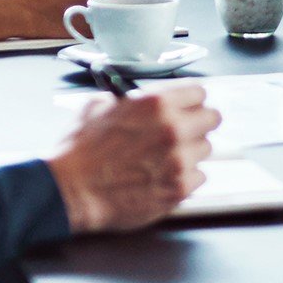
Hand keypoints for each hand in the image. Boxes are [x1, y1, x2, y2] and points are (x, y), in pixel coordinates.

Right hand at [48, 82, 219, 232]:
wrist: (71, 190)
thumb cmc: (79, 151)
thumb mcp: (97, 107)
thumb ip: (128, 100)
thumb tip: (138, 99)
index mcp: (156, 103)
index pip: (199, 92)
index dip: (190, 100)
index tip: (187, 107)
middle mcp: (174, 128)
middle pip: (212, 118)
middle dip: (198, 123)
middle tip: (183, 131)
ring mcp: (179, 160)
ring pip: (205, 149)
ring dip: (190, 152)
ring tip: (165, 158)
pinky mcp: (179, 189)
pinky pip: (199, 177)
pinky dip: (185, 177)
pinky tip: (163, 177)